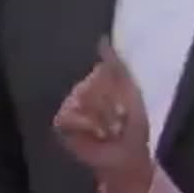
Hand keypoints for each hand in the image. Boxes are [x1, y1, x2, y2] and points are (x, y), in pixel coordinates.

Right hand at [53, 37, 152, 192]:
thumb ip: (117, 65)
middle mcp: (82, 87)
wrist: (126, 153)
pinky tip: (96, 134)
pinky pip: (71, 115)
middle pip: (94, 83)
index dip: (116, 87)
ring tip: (109, 129)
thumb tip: (102, 38)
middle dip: (111, 104)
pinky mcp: (61, 122)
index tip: (126, 103)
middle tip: (119, 120)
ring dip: (103, 117)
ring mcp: (70, 104)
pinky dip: (88, 125)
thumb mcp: (131, 90)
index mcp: (100, 77)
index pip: (103, 68)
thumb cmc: (132, 123)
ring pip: (83, 98)